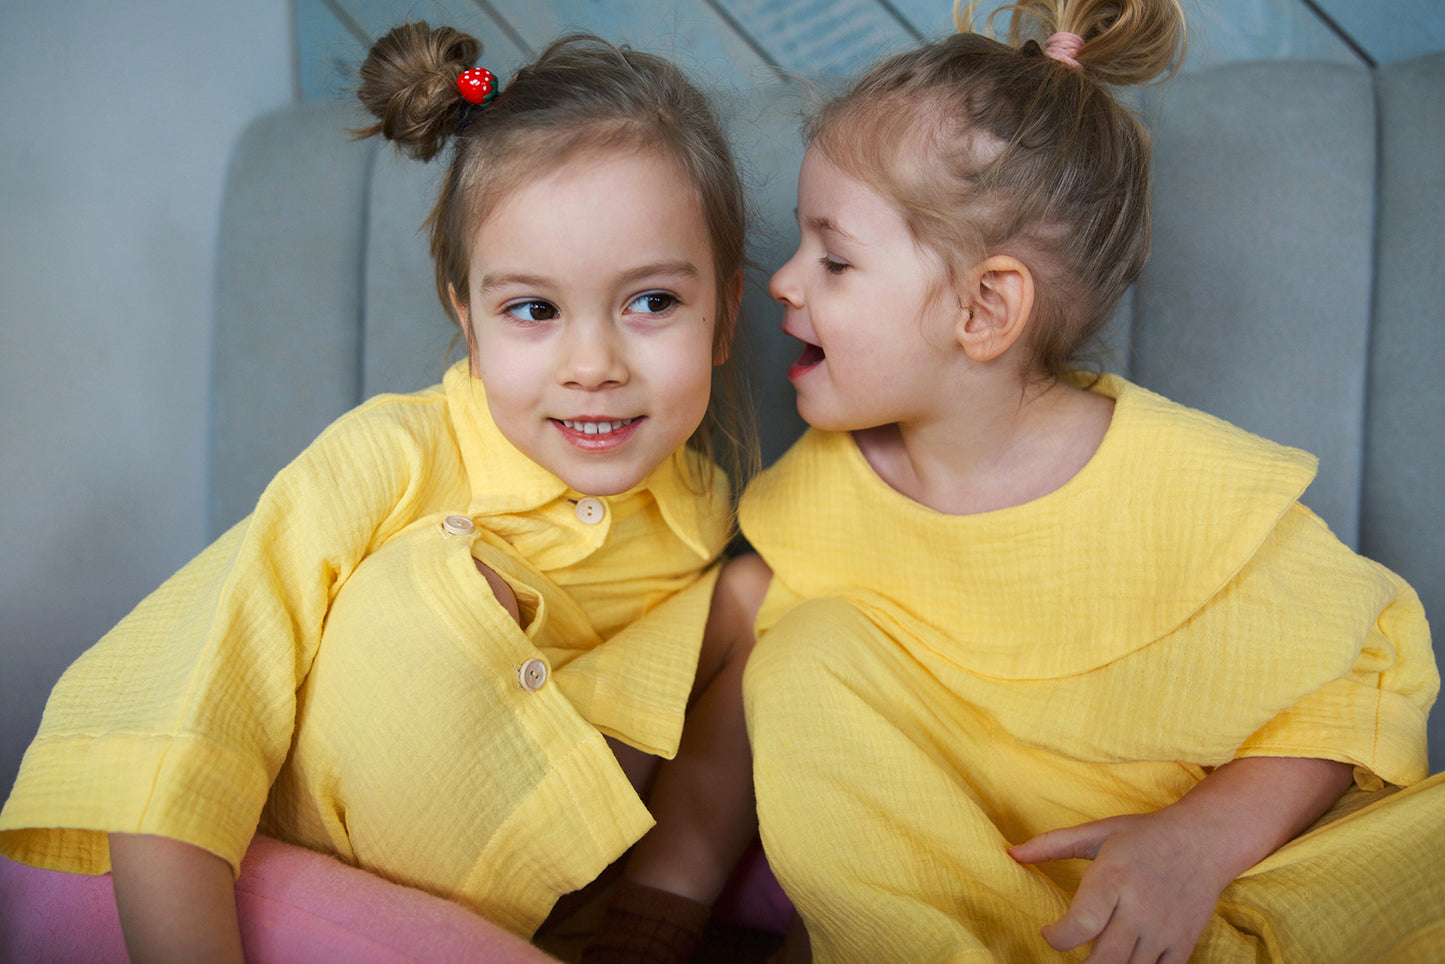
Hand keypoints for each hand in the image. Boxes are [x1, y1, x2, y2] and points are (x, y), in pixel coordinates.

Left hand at [1008, 810, 1227, 963]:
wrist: (1204, 840)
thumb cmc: (1144, 835)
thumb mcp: (1098, 832)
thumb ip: (1052, 845)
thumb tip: (1010, 853)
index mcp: (1113, 878)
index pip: (1082, 923)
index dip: (1057, 937)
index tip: (1048, 932)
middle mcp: (1139, 908)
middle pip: (1106, 959)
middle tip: (1070, 954)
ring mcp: (1164, 929)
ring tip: (1092, 958)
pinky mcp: (1183, 942)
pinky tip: (1121, 962)